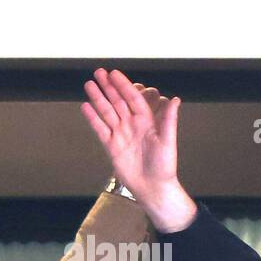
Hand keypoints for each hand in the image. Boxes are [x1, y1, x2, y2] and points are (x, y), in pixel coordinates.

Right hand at [81, 68, 196, 230]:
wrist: (153, 188)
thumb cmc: (164, 166)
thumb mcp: (168, 141)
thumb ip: (169, 120)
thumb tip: (176, 99)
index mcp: (147, 122)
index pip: (134, 99)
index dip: (124, 86)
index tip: (115, 73)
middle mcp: (133, 125)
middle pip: (118, 102)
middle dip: (109, 87)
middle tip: (99, 72)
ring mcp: (121, 134)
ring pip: (107, 112)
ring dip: (98, 98)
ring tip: (89, 84)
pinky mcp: (111, 146)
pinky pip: (100, 129)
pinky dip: (92, 118)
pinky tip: (85, 106)